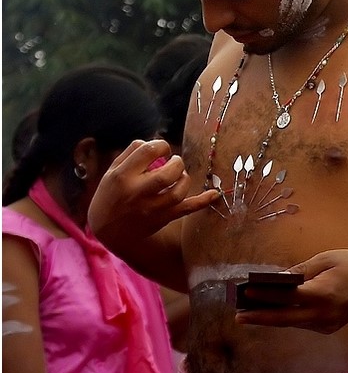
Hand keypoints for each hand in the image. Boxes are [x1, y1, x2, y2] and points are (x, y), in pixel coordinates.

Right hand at [88, 140, 218, 246]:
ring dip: (184, 179)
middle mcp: (137, 192)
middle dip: (177, 163)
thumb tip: (155, 142)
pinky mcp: (162, 219)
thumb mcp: (112, 171)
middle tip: (174, 162)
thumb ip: (132, 153)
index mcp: (122, 176)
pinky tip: (215, 194)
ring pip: (178, 192)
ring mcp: (151, 208)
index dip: (161, 145)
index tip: (162, 150)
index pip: (148, 151)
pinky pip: (186, 209)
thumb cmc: (111, 194)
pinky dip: (202, 201)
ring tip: (179, 175)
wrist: (108, 230)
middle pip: (167, 173)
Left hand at [233, 250, 347, 333]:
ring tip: (249, 314)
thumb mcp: (326, 259)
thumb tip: (278, 278)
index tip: (247, 293)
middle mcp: (323, 313)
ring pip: (292, 323)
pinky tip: (273, 314)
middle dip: (260, 317)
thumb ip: (302, 270)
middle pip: (285, 318)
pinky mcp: (329, 328)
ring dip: (271, 318)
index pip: (288, 296)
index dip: (266, 295)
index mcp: (323, 293)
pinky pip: (303, 323)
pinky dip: (288, 318)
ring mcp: (327, 324)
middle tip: (238, 316)